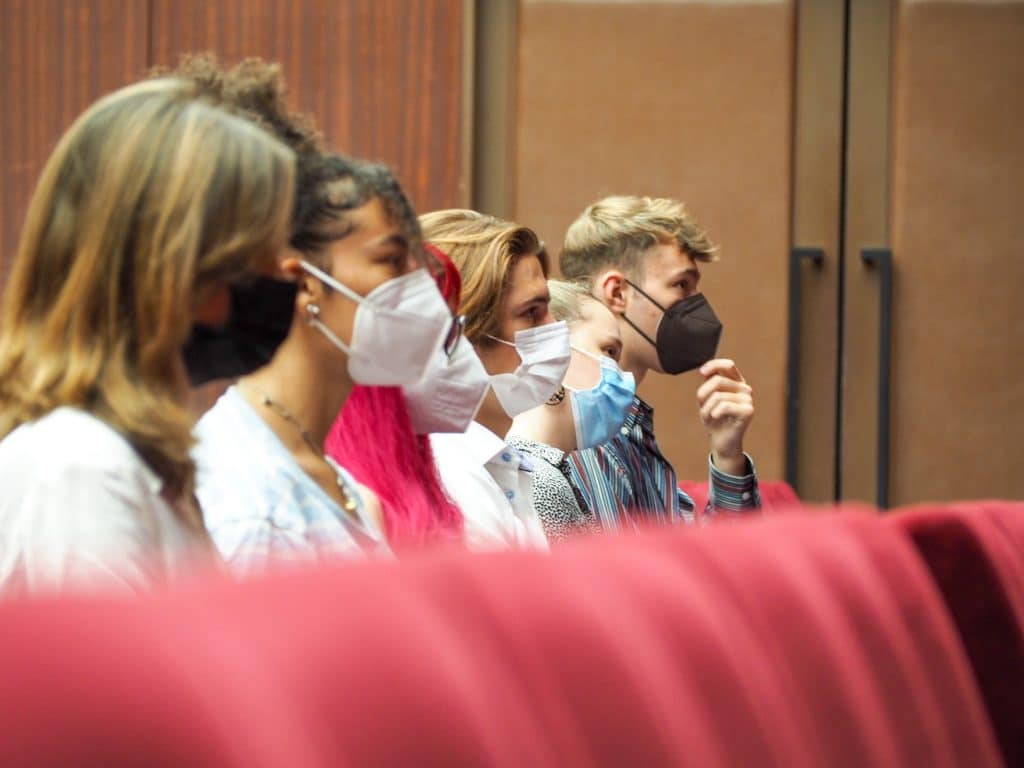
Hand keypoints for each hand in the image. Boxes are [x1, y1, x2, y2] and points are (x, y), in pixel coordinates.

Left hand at [696, 359, 753, 475]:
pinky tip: (715, 418)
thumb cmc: (714, 420)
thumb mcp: (707, 399)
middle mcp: (744, 389)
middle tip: (704, 408)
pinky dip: (714, 412)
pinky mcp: (748, 411)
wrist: (721, 442)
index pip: (728, 365)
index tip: (702, 372)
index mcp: (736, 383)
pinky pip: (724, 405)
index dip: (714, 365)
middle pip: (718, 380)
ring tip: (709, 416)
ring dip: (707, 408)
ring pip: (718, 395)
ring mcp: (748, 400)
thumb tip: (704, 370)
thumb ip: (708, 383)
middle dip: (704, 395)